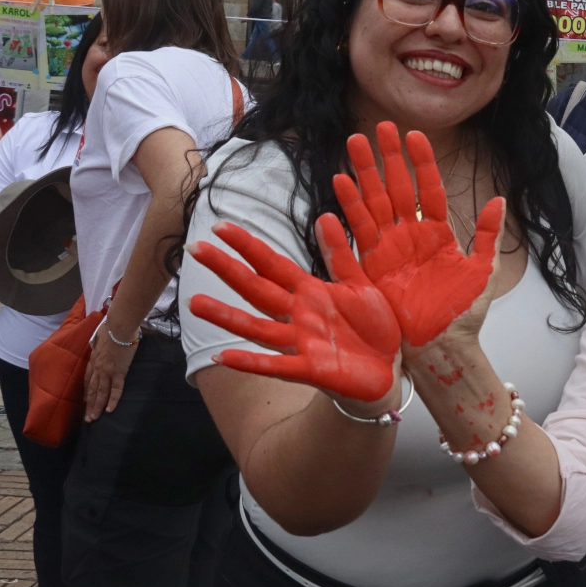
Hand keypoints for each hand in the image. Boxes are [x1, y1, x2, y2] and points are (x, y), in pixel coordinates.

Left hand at [83, 325, 138, 421]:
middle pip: (91, 389)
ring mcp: (107, 371)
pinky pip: (116, 389)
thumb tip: (98, 342)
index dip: (85, 391)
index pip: (87, 379)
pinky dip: (112, 400)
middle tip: (87, 418)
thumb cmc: (110, 328)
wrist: (119, 327)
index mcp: (93, 360)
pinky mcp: (119, 372)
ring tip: (94, 418)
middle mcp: (97, 368)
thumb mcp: (98, 337)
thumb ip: (98, 343)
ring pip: (100, 392)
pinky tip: (109, 410)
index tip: (84, 401)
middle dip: (89, 404)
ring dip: (96, 406)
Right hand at [187, 217, 401, 401]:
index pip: (272, 264)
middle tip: (195, 249)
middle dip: (227, 270)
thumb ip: (338, 255)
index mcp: (310, 292)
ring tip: (195, 303)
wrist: (390, 369)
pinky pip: (277, 366)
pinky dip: (251, 362)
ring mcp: (301, 343)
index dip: (248, 246)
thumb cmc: (372, 326)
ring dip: (227, 317)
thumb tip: (324, 215)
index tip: (220, 225)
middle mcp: (298, 316)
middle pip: (256, 289)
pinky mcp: (312, 370)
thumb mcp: (359, 284)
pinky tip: (224, 357)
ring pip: (257, 328)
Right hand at [333, 123, 503, 347]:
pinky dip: (349, 208)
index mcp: (437, 234)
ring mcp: (389, 249)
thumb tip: (500, 200)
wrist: (444, 347)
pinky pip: (358, 232)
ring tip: (355, 142)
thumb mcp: (482, 270)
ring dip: (363, 173)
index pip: (427, 189)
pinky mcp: (372, 266)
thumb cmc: (464, 313)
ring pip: (373, 202)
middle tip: (379, 127)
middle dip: (386, 158)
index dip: (420, 162)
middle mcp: (410, 236)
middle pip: (395, 188)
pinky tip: (340, 181)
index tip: (414, 134)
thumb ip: (488, 235)